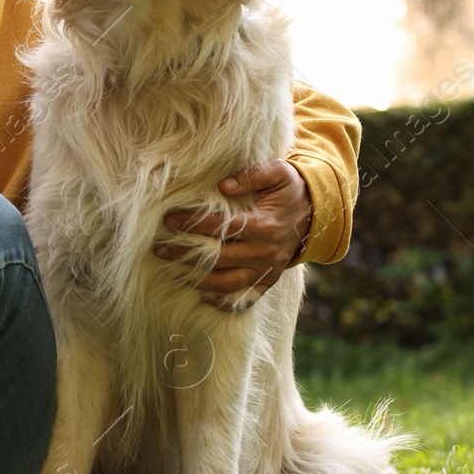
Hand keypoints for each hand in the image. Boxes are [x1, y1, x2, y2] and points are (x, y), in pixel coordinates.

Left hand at [153, 159, 312, 307]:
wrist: (314, 212)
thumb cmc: (289, 189)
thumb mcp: (277, 172)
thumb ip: (251, 175)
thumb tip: (223, 185)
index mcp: (265, 226)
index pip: (221, 228)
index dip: (193, 224)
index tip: (169, 220)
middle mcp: (265, 253)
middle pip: (217, 258)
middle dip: (185, 254)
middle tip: (159, 249)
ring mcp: (267, 270)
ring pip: (226, 283)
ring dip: (196, 279)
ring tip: (172, 269)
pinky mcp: (269, 281)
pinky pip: (245, 299)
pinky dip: (223, 301)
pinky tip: (202, 295)